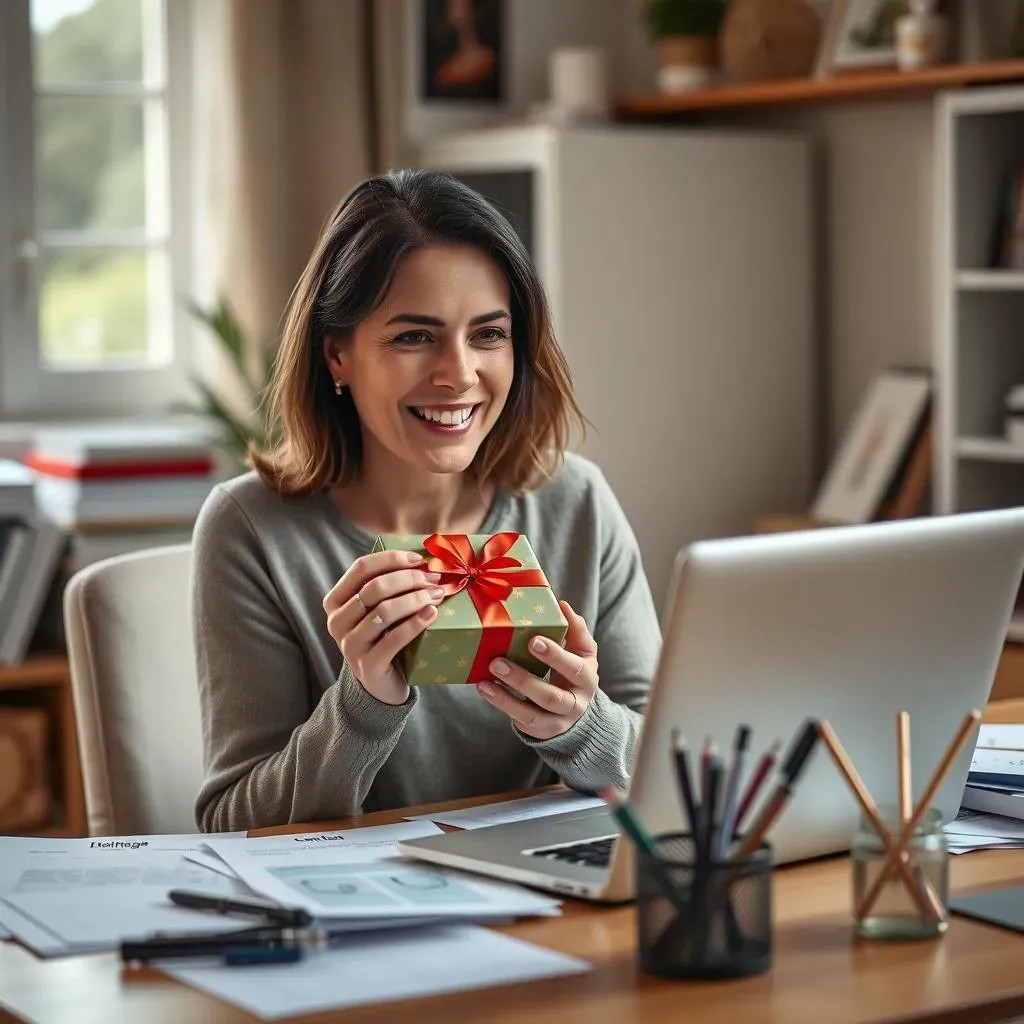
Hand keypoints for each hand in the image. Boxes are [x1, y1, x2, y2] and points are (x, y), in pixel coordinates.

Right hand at [323, 550, 444, 705]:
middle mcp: (336, 622)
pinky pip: (394, 638)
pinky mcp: (368, 665)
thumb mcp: (375, 611)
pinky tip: (432, 613)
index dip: (392, 559)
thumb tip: (422, 561)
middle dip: (410, 578)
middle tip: (435, 579)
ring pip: (385, 611)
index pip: (361, 568)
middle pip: (375, 588)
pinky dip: (416, 623)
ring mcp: (350, 645)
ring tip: (438, 595)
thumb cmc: (382, 638)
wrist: (379, 685)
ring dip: (416, 599)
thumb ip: (385, 587)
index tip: (419, 559)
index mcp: (335, 601)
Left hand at [475, 601, 597, 739]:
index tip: (532, 640)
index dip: (555, 656)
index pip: (573, 668)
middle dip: (523, 680)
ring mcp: (557, 722)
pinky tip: (485, 689)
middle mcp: (575, 704)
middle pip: (551, 697)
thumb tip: (562, 605)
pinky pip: (520, 721)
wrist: (577, 712)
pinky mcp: (540, 731)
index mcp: (586, 678)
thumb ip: (575, 630)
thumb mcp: (581, 652)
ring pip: (531, 714)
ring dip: (505, 698)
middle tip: (497, 662)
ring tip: (484, 680)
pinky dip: (501, 704)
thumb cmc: (574, 672)